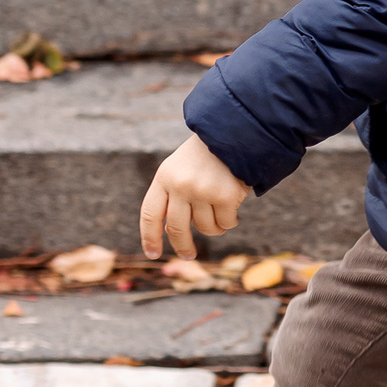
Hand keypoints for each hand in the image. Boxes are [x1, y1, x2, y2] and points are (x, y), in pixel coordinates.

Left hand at [141, 133, 249, 259]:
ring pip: (204, 228)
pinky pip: (225, 223)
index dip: (150, 237)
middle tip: (189, 255)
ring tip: (220, 215)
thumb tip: (171, 230)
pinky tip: (233, 211)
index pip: (150, 214)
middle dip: (182, 246)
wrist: (236, 132)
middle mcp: (180, 186)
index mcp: (164, 177)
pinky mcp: (224, 196)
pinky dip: (230, 221)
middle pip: (176, 228)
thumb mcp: (180, 168)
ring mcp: (202, 191)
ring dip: (214, 228)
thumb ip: (172, 195)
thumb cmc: (207, 153)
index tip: (153, 254)